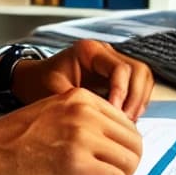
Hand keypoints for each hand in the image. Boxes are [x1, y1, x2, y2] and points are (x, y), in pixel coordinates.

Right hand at [0, 87, 142, 174]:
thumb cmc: (12, 142)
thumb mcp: (53, 114)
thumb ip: (83, 121)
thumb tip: (113, 144)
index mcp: (80, 98)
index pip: (127, 124)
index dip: (120, 148)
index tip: (104, 160)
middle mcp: (85, 112)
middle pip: (134, 143)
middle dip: (123, 165)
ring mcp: (82, 137)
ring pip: (130, 163)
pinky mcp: (77, 164)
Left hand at [11, 39, 153, 120]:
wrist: (33, 80)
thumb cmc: (40, 83)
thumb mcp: (54, 92)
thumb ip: (77, 103)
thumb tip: (102, 122)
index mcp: (89, 51)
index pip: (120, 69)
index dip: (122, 93)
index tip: (114, 114)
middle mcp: (105, 52)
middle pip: (139, 70)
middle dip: (136, 98)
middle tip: (126, 122)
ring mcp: (112, 62)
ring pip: (143, 77)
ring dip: (139, 101)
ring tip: (127, 123)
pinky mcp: (115, 76)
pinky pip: (137, 86)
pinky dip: (136, 102)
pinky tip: (124, 120)